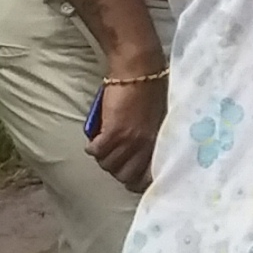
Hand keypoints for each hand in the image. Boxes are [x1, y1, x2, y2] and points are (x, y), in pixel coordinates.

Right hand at [88, 68, 165, 190]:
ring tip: (104, 145)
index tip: (129, 176)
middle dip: (116, 169)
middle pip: (124, 177)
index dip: (136, 181)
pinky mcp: (113, 131)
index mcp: (160, 145)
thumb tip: (139, 158)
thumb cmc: (149, 92)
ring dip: (103, 157)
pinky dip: (93, 147)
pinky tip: (96, 138)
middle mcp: (146, 147)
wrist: (139, 70)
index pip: (148, 179)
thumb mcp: (157, 122)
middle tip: (113, 156)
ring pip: (108, 165)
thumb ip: (151, 141)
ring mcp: (130, 141)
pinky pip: (96, 152)